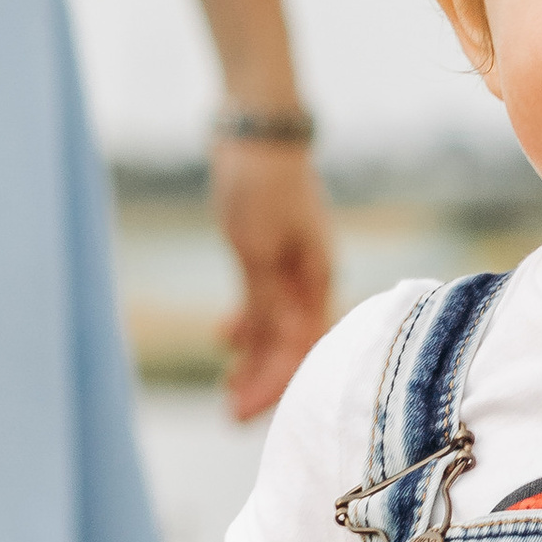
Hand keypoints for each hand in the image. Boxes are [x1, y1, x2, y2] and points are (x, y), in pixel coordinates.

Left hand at [211, 135, 331, 419]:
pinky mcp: (271, 249)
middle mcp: (309, 276)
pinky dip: (248, 322)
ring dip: (254, 356)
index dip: (272, 383)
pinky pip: (264, 299)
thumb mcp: (256, 247)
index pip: (299, 347)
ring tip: (227, 385)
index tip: (240, 412)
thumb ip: (266, 300)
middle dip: (264, 379)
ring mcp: (291, 262)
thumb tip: (274, 349)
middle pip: (291, 342)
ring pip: (276, 324)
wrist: (257, 127)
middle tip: (231, 414)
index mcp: (315, 278)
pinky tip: (226, 335)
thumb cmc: (261, 183)